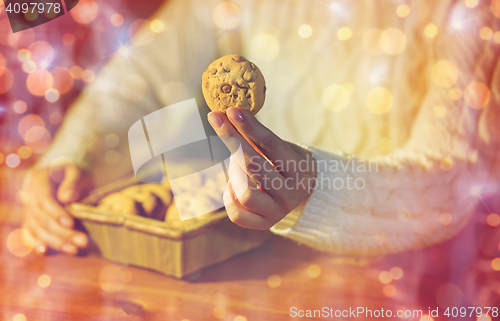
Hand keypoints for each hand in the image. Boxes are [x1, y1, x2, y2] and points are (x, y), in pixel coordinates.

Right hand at [22, 163, 92, 254]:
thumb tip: (66, 198)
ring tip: (74, 250)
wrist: (61, 174)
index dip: (56, 213)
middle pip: (41, 218)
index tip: (72, 223)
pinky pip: (31, 233)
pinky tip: (47, 252)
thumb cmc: (72, 172)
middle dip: (62, 232)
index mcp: (39, 179)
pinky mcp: (30, 220)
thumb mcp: (76, 172)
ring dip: (55, 242)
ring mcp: (27, 209)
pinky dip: (38, 244)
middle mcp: (29, 195)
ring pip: (36, 229)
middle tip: (83, 241)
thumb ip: (73, 183)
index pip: (44, 200)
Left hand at [208, 107, 315, 229]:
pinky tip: (234, 185)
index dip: (250, 127)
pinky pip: (236, 213)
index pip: (271, 144)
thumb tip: (229, 114)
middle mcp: (291, 193)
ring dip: (234, 174)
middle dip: (232, 139)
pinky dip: (230, 196)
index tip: (231, 111)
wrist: (300, 193)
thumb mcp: (280, 148)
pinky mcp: (263, 224)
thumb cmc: (284, 163)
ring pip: (245, 194)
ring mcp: (277, 212)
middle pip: (254, 165)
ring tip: (235, 165)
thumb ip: (257, 136)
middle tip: (217, 119)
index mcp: (299, 169)